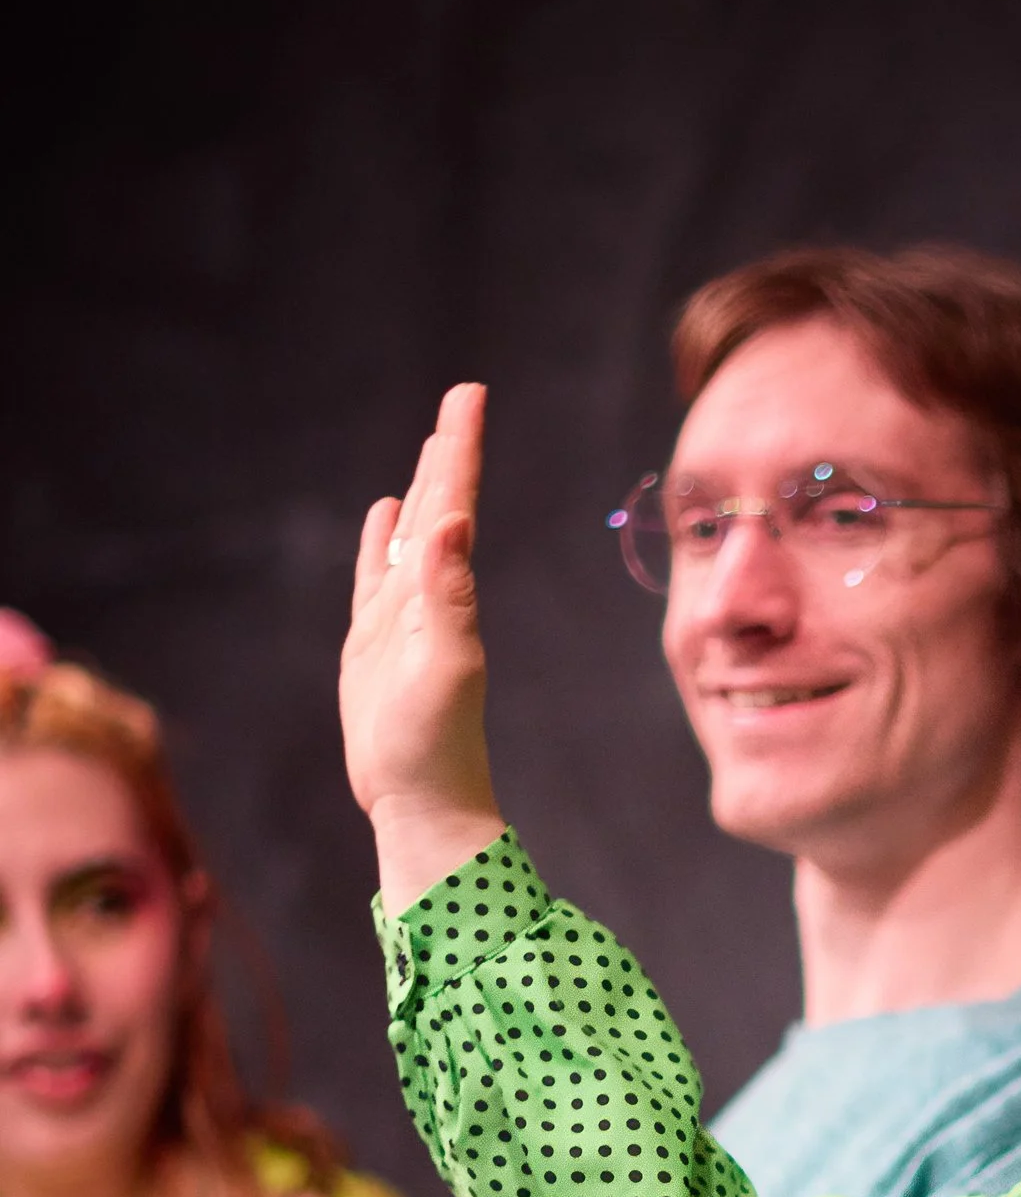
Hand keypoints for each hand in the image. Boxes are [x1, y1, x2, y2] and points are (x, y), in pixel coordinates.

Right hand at [341, 380, 501, 909]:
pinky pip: (377, 574)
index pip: (456, 504)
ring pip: (410, 534)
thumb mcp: (444, 665)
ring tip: (429, 446)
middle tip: (460, 396)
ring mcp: (400, 617)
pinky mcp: (373, 642)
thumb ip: (447, 596)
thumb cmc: (436, 745)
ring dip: (420, 489)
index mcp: (449, 593)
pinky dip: (382, 541)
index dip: (460, 449)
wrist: (421, 801)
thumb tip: (451, 522)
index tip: (470, 395)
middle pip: (439, 507)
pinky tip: (387, 516)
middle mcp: (429, 596)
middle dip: (447, 452)